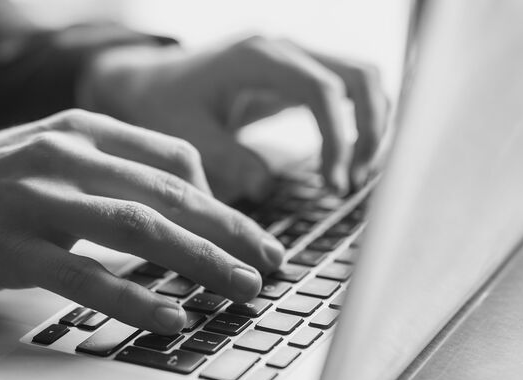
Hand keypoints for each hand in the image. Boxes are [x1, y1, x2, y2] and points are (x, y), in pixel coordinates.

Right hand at [0, 110, 286, 334]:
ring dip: (200, 264)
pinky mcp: (9, 245)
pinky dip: (136, 300)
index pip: (171, 157)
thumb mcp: (35, 157)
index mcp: (75, 128)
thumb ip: (94, 171)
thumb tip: (156, 207)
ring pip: (139, 229)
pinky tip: (169, 319)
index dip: (220, 199)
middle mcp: (61, 153)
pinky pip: (87, 276)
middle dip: (230, 232)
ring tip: (240, 291)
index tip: (245, 233)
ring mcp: (34, 197)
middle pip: (169, 194)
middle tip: (270, 265)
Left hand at [81, 37, 388, 199]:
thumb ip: (222, 156)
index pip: (321, 88)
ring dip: (373, 125)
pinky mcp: (299, 77)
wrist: (149, 82)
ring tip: (356, 178)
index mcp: (257, 57)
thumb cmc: (161, 104)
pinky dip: (360, 123)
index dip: (337, 137)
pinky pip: (348, 91)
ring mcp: (296, 59)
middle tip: (354, 183)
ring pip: (363, 78)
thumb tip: (265, 186)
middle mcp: (285, 49)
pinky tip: (349, 164)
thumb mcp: (182, 132)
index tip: (333, 183)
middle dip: (370, 129)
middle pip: (359, 74)